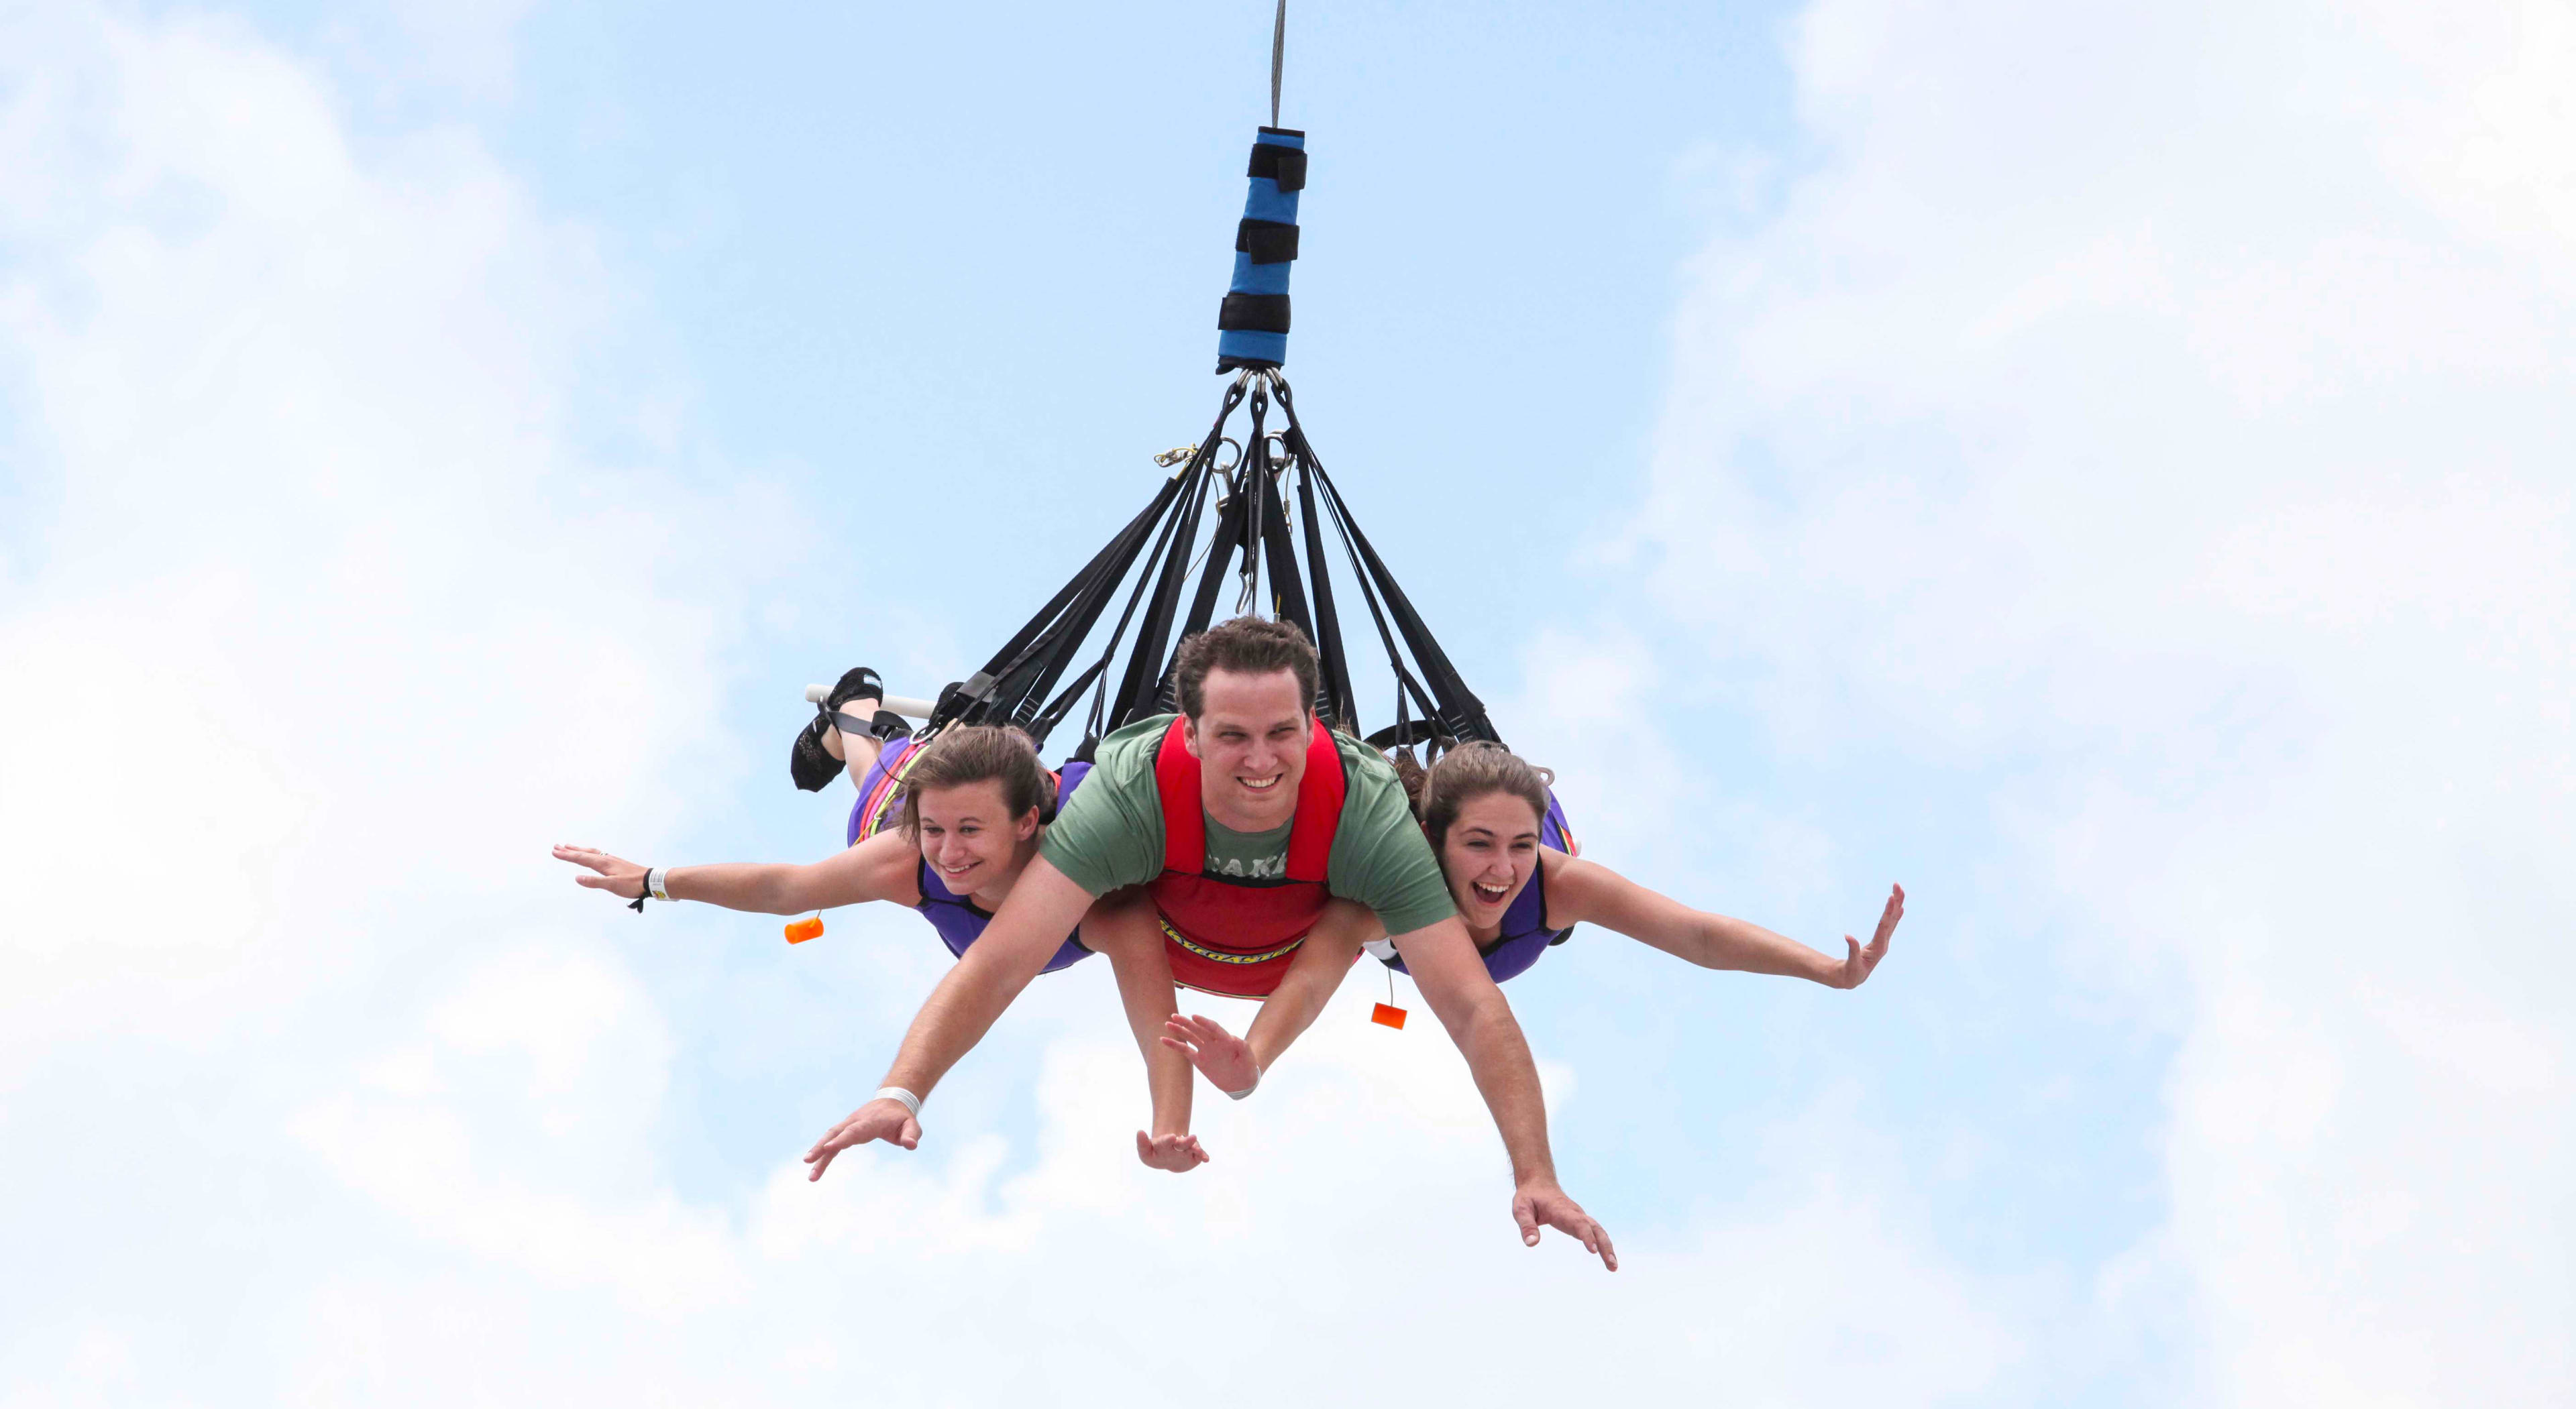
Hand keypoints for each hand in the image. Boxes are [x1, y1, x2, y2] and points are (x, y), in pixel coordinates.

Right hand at [554, 844, 645, 899]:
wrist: (650, 881)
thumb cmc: (632, 884)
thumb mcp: (612, 886)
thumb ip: (594, 882)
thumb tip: (576, 878)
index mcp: (603, 864)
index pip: (581, 858)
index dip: (567, 855)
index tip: (554, 852)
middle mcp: (605, 859)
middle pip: (584, 852)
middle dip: (569, 850)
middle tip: (556, 846)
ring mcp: (611, 860)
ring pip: (590, 852)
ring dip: (578, 850)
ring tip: (569, 847)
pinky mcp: (615, 863)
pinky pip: (597, 855)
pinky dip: (588, 853)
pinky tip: (590, 855)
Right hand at [803, 1097, 921, 1181]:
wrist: (893, 1102)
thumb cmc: (902, 1117)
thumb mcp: (911, 1125)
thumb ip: (911, 1135)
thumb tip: (910, 1145)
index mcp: (870, 1121)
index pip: (854, 1131)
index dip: (841, 1139)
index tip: (827, 1148)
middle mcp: (855, 1121)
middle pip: (835, 1133)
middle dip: (821, 1147)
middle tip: (807, 1161)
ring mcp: (848, 1125)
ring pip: (829, 1137)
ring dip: (818, 1153)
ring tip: (810, 1175)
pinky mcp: (845, 1130)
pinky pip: (831, 1142)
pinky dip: (822, 1153)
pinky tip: (814, 1166)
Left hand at [1134, 1130, 1209, 1172]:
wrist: (1168, 1159)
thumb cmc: (1156, 1154)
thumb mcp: (1146, 1153)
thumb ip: (1142, 1144)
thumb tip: (1139, 1131)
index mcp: (1165, 1143)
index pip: (1166, 1141)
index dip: (1168, 1140)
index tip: (1172, 1137)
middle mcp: (1177, 1144)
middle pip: (1182, 1142)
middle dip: (1186, 1141)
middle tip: (1192, 1137)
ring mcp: (1187, 1150)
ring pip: (1192, 1147)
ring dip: (1195, 1147)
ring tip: (1198, 1150)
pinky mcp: (1194, 1157)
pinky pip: (1199, 1155)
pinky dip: (1203, 1156)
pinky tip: (1206, 1159)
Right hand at [1160, 1014, 1258, 1094]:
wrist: (1241, 1082)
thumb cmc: (1248, 1067)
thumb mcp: (1248, 1059)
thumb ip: (1243, 1048)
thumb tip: (1236, 1039)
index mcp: (1225, 1039)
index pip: (1213, 1028)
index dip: (1204, 1022)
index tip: (1194, 1017)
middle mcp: (1213, 1042)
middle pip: (1198, 1029)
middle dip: (1187, 1023)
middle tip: (1174, 1016)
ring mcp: (1205, 1050)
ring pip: (1190, 1037)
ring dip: (1179, 1031)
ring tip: (1167, 1024)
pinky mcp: (1199, 1060)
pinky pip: (1185, 1051)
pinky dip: (1175, 1046)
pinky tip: (1164, 1040)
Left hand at [1513, 1179, 1616, 1270]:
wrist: (1538, 1183)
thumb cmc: (1529, 1197)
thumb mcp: (1521, 1209)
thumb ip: (1526, 1225)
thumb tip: (1531, 1244)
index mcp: (1561, 1210)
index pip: (1578, 1223)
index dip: (1587, 1236)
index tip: (1594, 1251)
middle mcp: (1575, 1213)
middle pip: (1595, 1229)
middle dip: (1605, 1246)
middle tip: (1612, 1265)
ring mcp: (1579, 1217)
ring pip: (1599, 1231)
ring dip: (1607, 1248)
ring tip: (1613, 1267)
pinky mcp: (1580, 1222)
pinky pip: (1595, 1233)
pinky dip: (1603, 1245)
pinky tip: (1608, 1259)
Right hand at [1835, 883, 1903, 989]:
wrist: (1853, 978)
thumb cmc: (1851, 971)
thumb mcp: (1851, 963)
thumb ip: (1851, 950)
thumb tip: (1848, 935)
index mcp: (1878, 948)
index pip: (1885, 926)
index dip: (1888, 912)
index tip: (1891, 897)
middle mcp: (1884, 943)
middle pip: (1892, 919)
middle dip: (1896, 902)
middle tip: (1897, 885)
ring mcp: (1884, 941)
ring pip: (1893, 919)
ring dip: (1896, 904)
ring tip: (1899, 890)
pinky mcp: (1880, 940)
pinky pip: (1890, 924)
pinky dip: (1895, 914)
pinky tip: (1899, 907)